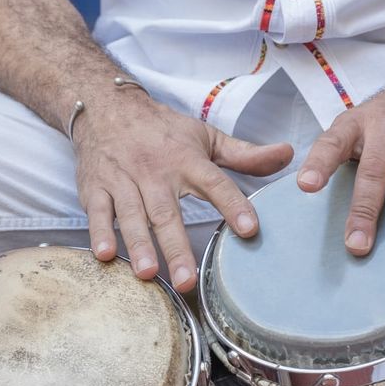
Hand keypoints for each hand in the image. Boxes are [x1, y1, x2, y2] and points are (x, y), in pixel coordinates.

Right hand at [73, 97, 293, 291]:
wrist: (106, 105)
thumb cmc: (163, 130)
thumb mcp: (206, 137)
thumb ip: (246, 155)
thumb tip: (288, 155)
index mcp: (187, 160)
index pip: (215, 184)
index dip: (233, 205)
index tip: (250, 229)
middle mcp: (155, 171)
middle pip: (167, 212)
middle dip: (177, 246)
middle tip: (188, 280)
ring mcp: (123, 179)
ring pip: (132, 215)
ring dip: (139, 245)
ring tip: (148, 274)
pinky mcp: (95, 187)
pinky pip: (97, 211)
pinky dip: (100, 232)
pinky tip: (105, 256)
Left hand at [296, 83, 384, 254]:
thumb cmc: (382, 123)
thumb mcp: (353, 128)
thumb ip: (334, 156)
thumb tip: (308, 196)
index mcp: (355, 124)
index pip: (333, 143)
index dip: (319, 164)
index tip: (307, 186)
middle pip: (373, 169)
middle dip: (365, 209)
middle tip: (357, 244)